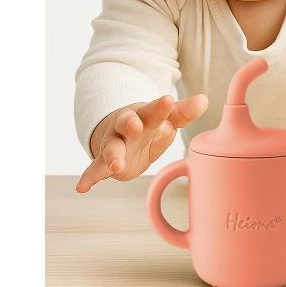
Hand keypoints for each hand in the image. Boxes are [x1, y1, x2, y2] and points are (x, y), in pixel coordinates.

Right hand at [75, 93, 207, 192]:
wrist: (125, 132)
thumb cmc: (151, 124)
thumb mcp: (168, 118)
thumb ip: (184, 112)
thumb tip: (204, 99)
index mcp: (145, 114)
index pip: (153, 109)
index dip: (161, 106)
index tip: (168, 100)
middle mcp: (126, 127)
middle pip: (126, 122)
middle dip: (130, 123)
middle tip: (136, 125)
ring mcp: (114, 144)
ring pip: (111, 148)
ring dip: (112, 156)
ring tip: (116, 166)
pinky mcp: (106, 162)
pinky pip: (95, 169)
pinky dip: (88, 177)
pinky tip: (81, 187)